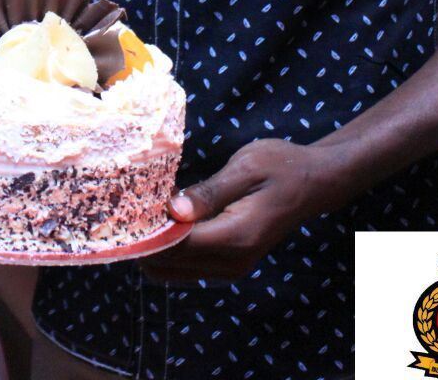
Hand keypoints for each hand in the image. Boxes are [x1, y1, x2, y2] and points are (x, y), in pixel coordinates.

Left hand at [143, 138, 344, 281]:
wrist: (313, 182)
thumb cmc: (281, 166)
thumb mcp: (245, 168)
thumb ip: (209, 192)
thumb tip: (172, 211)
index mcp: (235, 237)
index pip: (176, 246)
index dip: (146, 231)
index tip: (124, 209)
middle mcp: (232, 261)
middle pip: (168, 265)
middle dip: (144, 241)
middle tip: (128, 207)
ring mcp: (231, 266)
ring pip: (174, 270)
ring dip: (154, 247)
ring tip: (142, 210)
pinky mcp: (229, 261)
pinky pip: (187, 265)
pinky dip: (169, 249)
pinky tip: (163, 218)